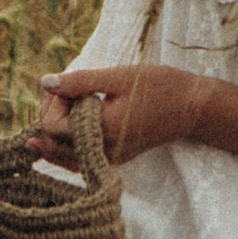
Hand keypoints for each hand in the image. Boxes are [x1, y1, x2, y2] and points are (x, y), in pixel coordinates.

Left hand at [27, 66, 219, 166]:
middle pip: (54, 143)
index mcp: (102, 131)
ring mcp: (110, 160)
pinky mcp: (115, 159)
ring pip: (63, 156)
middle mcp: (103, 152)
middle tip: (64, 89)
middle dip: (51, 114)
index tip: (66, 84)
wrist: (192, 107)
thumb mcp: (117, 77)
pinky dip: (67, 145)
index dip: (52, 103)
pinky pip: (79, 160)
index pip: (53, 127)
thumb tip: (45, 83)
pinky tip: (69, 125)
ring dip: (55, 131)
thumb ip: (79, 82)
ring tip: (65, 104)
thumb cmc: (158, 86)